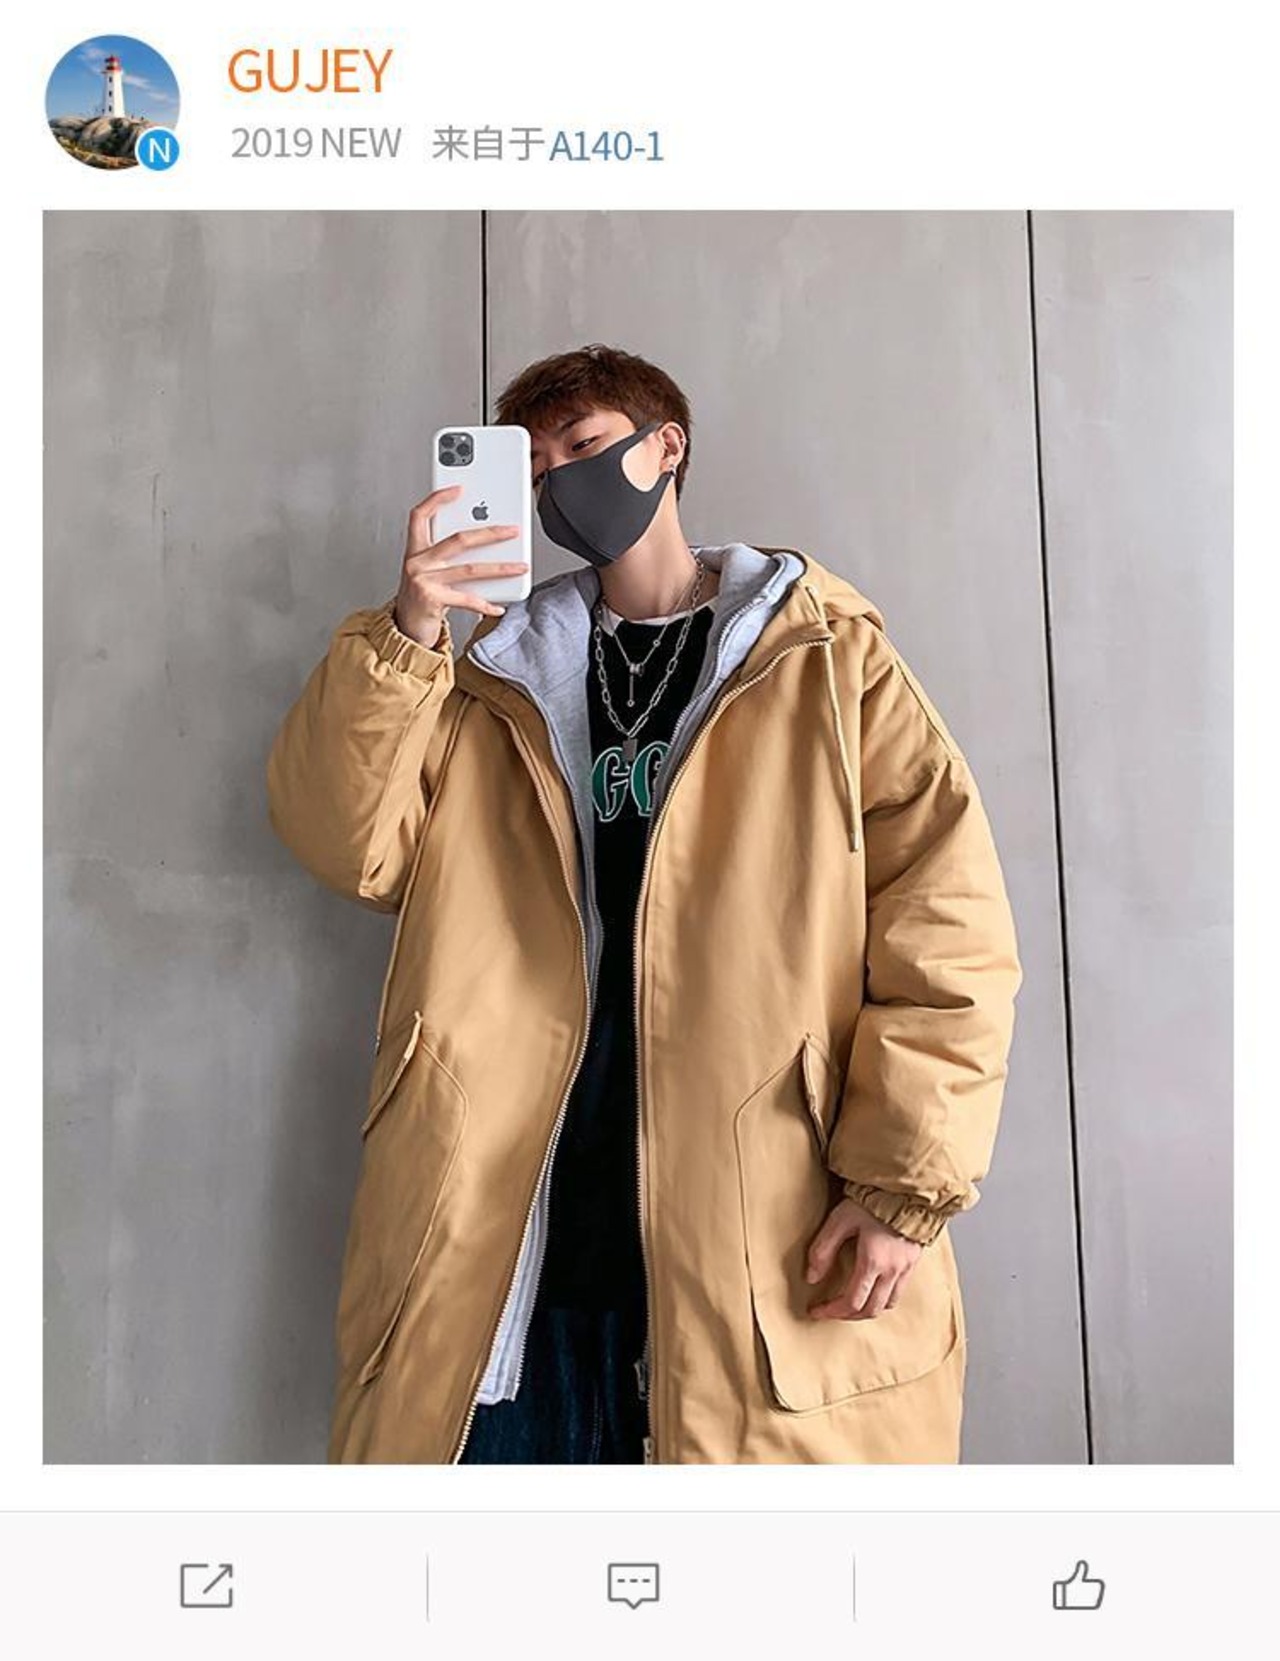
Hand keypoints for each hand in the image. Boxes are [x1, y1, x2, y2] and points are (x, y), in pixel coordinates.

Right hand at [393, 485, 529, 647]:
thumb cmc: (421, 600)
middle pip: (457, 539)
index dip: (437, 499)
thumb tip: (486, 546)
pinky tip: (499, 607)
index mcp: (415, 551)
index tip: (459, 489)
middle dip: (489, 533)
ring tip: (520, 567)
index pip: (420, 515)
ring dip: (500, 568)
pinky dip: (486, 605)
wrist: (404, 631)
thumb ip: (448, 558)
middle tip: (512, 530)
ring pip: (469, 569)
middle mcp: (416, 562)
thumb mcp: (429, 573)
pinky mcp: (431, 599)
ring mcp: (423, 580)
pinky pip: (467, 599)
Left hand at [804, 1196, 922, 1320]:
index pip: (852, 1302)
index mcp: (873, 1261)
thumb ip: (823, 1249)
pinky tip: (872, 1288)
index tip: (816, 1310)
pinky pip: (899, 1292)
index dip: (831, 1311)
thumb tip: (812, 1277)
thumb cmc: (873, 1199)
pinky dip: (883, 1298)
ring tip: (850, 1303)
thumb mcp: (840, 1220)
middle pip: (870, 1310)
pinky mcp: (913, 1262)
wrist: (905, 1186)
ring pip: (888, 1305)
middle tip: (830, 1310)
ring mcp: (906, 1268)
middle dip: (847, 1315)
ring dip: (867, 1309)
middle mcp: (893, 1270)